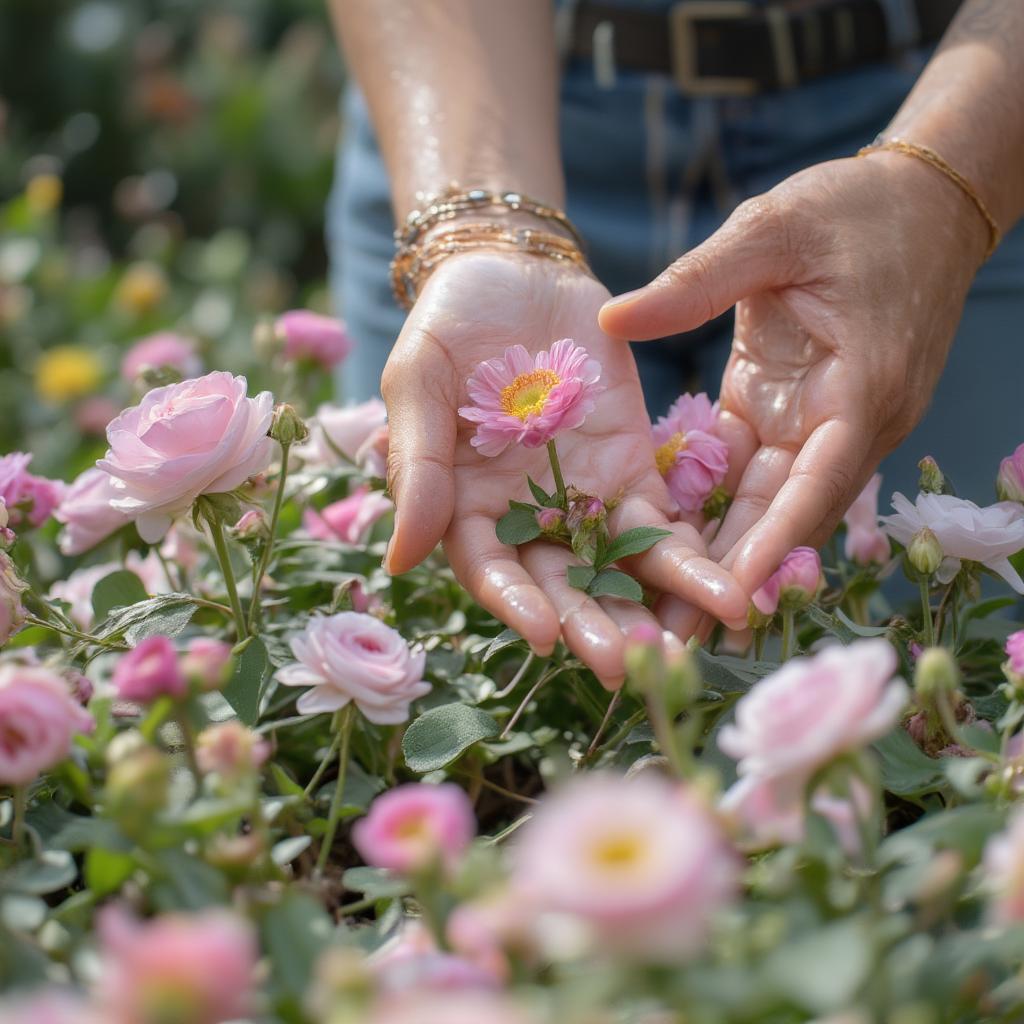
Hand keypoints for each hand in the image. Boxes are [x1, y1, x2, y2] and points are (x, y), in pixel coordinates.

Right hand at [381, 251, 748, 685]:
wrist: (512, 272)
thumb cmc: (446, 328)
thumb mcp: (417, 383)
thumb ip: (419, 465)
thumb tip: (399, 560)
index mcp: (466, 508)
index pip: (490, 569)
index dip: (514, 602)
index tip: (543, 634)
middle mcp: (526, 517)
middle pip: (561, 582)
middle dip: (593, 622)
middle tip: (627, 662)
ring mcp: (582, 495)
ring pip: (617, 563)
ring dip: (651, 603)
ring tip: (687, 640)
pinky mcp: (632, 467)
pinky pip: (661, 519)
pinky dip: (688, 553)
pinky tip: (721, 585)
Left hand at [599, 152, 988, 637]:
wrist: (916, 202)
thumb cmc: (855, 208)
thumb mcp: (772, 230)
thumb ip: (696, 280)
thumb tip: (612, 323)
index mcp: (858, 389)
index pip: (815, 486)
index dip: (771, 545)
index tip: (728, 598)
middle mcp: (843, 423)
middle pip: (784, 516)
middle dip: (733, 578)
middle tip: (673, 638)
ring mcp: (818, 423)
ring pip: (763, 504)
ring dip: (719, 556)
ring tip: (663, 610)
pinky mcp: (789, 412)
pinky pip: (747, 469)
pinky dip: (712, 507)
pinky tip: (664, 542)